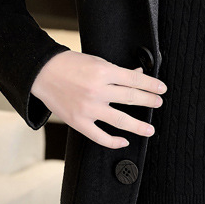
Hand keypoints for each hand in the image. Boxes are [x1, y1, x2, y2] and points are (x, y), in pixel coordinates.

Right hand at [31, 50, 165, 148]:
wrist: (42, 73)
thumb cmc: (69, 65)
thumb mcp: (97, 61)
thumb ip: (117, 71)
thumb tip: (138, 74)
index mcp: (103, 72)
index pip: (135, 79)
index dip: (151, 85)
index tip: (162, 89)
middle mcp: (97, 90)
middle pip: (131, 98)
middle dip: (149, 101)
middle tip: (158, 103)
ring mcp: (88, 108)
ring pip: (120, 120)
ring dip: (138, 125)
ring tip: (149, 129)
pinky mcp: (79, 122)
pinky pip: (100, 136)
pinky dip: (114, 141)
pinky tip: (125, 141)